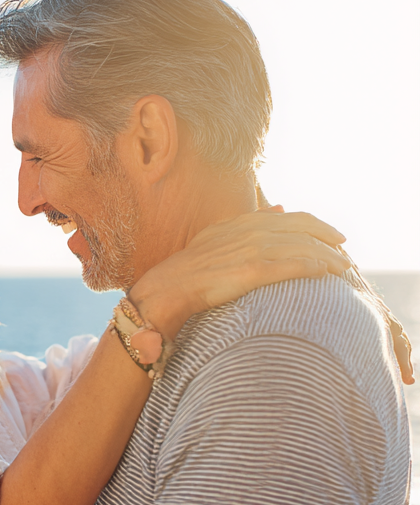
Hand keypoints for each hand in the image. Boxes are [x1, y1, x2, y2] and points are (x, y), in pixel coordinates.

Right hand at [130, 210, 349, 339]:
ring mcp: (245, 250)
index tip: (330, 235)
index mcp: (232, 226)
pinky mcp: (247, 270)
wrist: (159, 296)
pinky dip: (313, 266)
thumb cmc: (181, 281)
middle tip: (344, 247)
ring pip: (298, 246)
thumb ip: (243, 230)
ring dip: (326, 255)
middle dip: (325, 235)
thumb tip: (277, 208)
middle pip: (297, 226)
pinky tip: (329, 272)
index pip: (283, 218)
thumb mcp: (211, 246)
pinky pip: (290, 264)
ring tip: (345, 266)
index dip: (311, 225)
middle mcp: (241, 232)